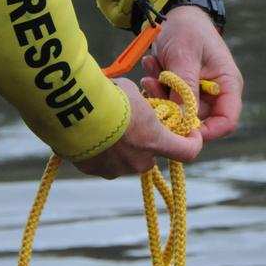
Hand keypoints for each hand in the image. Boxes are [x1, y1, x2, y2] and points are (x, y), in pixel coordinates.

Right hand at [72, 77, 201, 178]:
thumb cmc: (110, 97)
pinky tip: (91, 131)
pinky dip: (102, 149)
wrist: (73, 111)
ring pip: (127, 159)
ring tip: (107, 122)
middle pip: (151, 154)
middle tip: (135, 120)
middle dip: (146, 140)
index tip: (190, 132)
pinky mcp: (94, 171)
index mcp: (154, 141)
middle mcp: (139, 161)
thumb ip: (142, 107)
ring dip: (123, 145)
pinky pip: (104, 161)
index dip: (192, 142)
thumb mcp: (133, 94)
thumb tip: (139, 107)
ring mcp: (115, 169)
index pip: (187, 152)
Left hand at [140, 6, 242, 141]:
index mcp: (227, 84)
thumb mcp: (184, 56)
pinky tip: (152, 65)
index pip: (226, 121)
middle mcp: (216, 92)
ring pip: (179, 109)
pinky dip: (157, 86)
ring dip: (161, 92)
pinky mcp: (182, 88)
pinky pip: (168, 99)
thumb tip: (181, 122)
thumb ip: (184, 89)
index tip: (179, 128)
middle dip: (172, 105)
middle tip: (153, 82)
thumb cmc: (187, 29)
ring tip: (152, 67)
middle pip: (197, 118)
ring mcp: (198, 90)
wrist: (174, 11)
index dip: (207, 132)